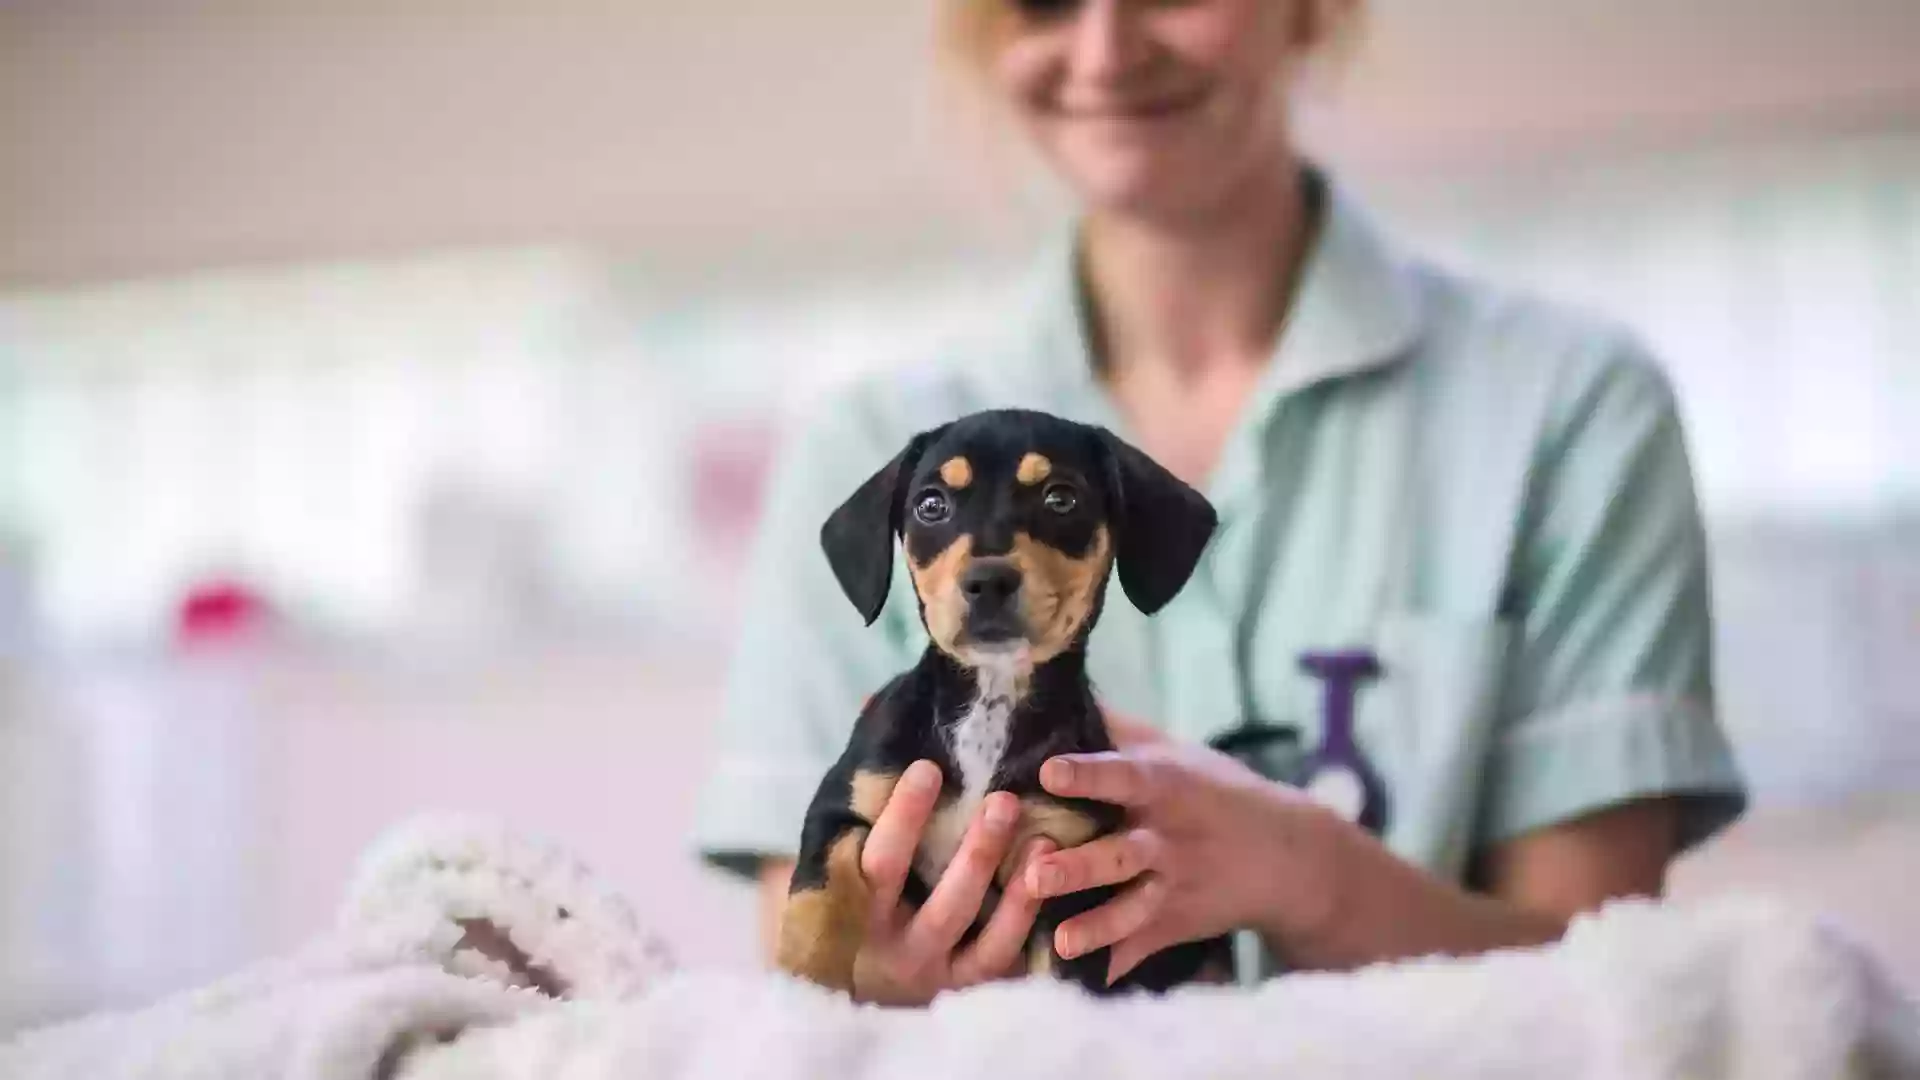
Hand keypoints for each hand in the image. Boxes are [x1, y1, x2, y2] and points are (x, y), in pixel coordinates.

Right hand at [852, 759, 1055, 1005]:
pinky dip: (1032, 928)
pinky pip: (1010, 965)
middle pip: (944, 904)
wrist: (863, 983)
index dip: (903, 817)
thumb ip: (865, 792)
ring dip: (1018, 891)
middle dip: (977, 853)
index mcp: (856, 913)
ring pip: (986, 941)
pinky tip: (1054, 887)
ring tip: (1045, 840)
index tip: (930, 767)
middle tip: (1005, 801)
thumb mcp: (844, 853)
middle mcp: (897, 953)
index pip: (880, 863)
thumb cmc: (855, 895)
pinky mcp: (973, 992)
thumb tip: (873, 702)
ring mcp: (940, 977)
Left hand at [1027, 710, 1343, 983]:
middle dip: (1078, 866)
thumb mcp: (1180, 753)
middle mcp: (1168, 839)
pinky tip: (1080, 983)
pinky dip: (1114, 966)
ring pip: (1130, 908)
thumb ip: (1120, 731)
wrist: (1287, 858)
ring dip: (1095, 926)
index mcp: (1165, 788)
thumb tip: (1060, 694)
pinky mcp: (1174, 925)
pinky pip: (1141, 949)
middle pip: (1119, 854)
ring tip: (1058, 940)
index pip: (1123, 777)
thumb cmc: (1218, 793)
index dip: (1087, 774)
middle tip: (1034, 872)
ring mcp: (1173, 888)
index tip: (1047, 772)